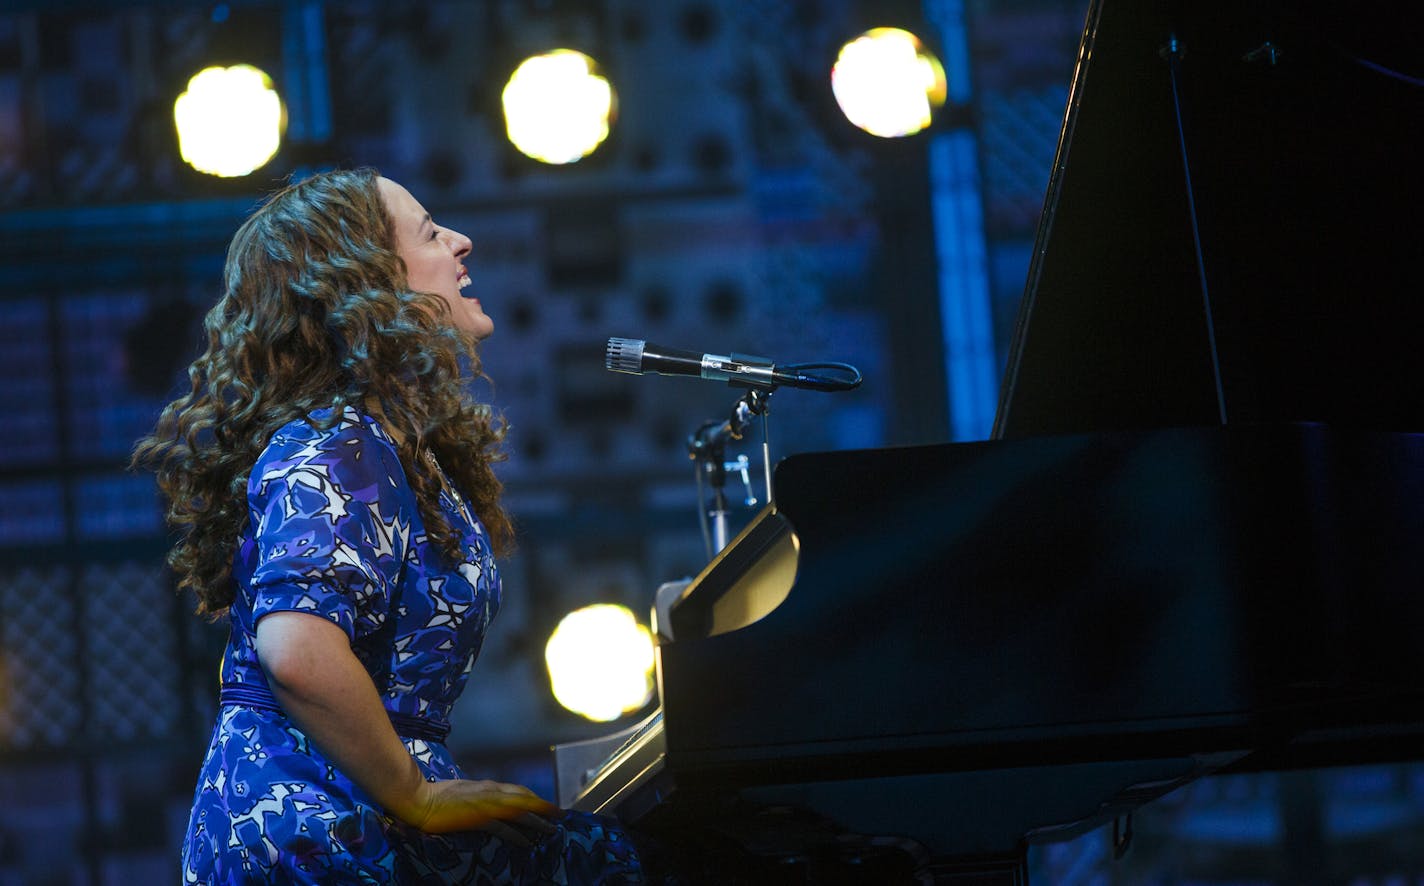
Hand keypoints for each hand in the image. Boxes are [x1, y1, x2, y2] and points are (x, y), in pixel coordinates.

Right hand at [406, 778, 561, 843]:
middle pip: (525, 798)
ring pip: (520, 811)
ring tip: (552, 829)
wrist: (418, 798)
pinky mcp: (478, 818)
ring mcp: (486, 804)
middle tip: (560, 816)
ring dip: (538, 820)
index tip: (547, 805)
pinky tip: (527, 842)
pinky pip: (503, 827)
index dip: (534, 798)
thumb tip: (487, 802)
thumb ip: (478, 795)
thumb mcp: (463, 792)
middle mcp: (491, 792)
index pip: (517, 790)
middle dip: (544, 807)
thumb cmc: (436, 796)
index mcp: (487, 785)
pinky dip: (518, 834)